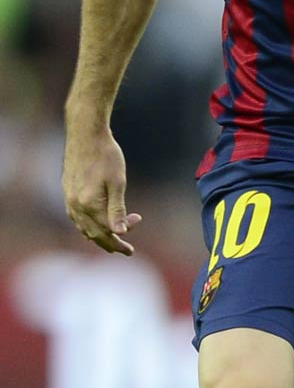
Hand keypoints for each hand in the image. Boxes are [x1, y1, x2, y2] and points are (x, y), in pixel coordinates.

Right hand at [62, 126, 140, 255]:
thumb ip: (117, 210)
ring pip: (83, 227)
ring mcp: (69, 199)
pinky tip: (97, 224)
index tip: (131, 250)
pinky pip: (76, 218)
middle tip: (126, 250)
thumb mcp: (117, 183)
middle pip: (92, 234)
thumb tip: (120, 232)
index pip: (104, 233)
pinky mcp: (67, 192)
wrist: (86, 136)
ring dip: (98, 236)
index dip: (119, 243)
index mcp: (88, 205)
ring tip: (114, 240)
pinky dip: (88, 226)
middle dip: (109, 244)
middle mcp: (75, 205)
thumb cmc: (106, 156)